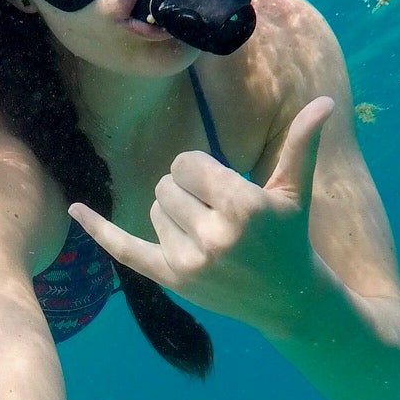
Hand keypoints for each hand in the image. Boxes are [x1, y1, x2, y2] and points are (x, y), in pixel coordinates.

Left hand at [71, 95, 335, 333]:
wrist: (289, 300)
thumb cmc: (290, 236)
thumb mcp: (295, 190)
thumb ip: (303, 144)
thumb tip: (326, 100)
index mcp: (241, 206)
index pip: (187, 163)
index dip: (200, 169)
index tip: (220, 186)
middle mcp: (213, 236)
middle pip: (166, 184)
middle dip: (187, 190)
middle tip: (215, 212)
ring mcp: (189, 262)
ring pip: (154, 209)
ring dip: (174, 213)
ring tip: (207, 233)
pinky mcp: (172, 280)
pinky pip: (124, 248)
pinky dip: (97, 229)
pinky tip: (73, 209)